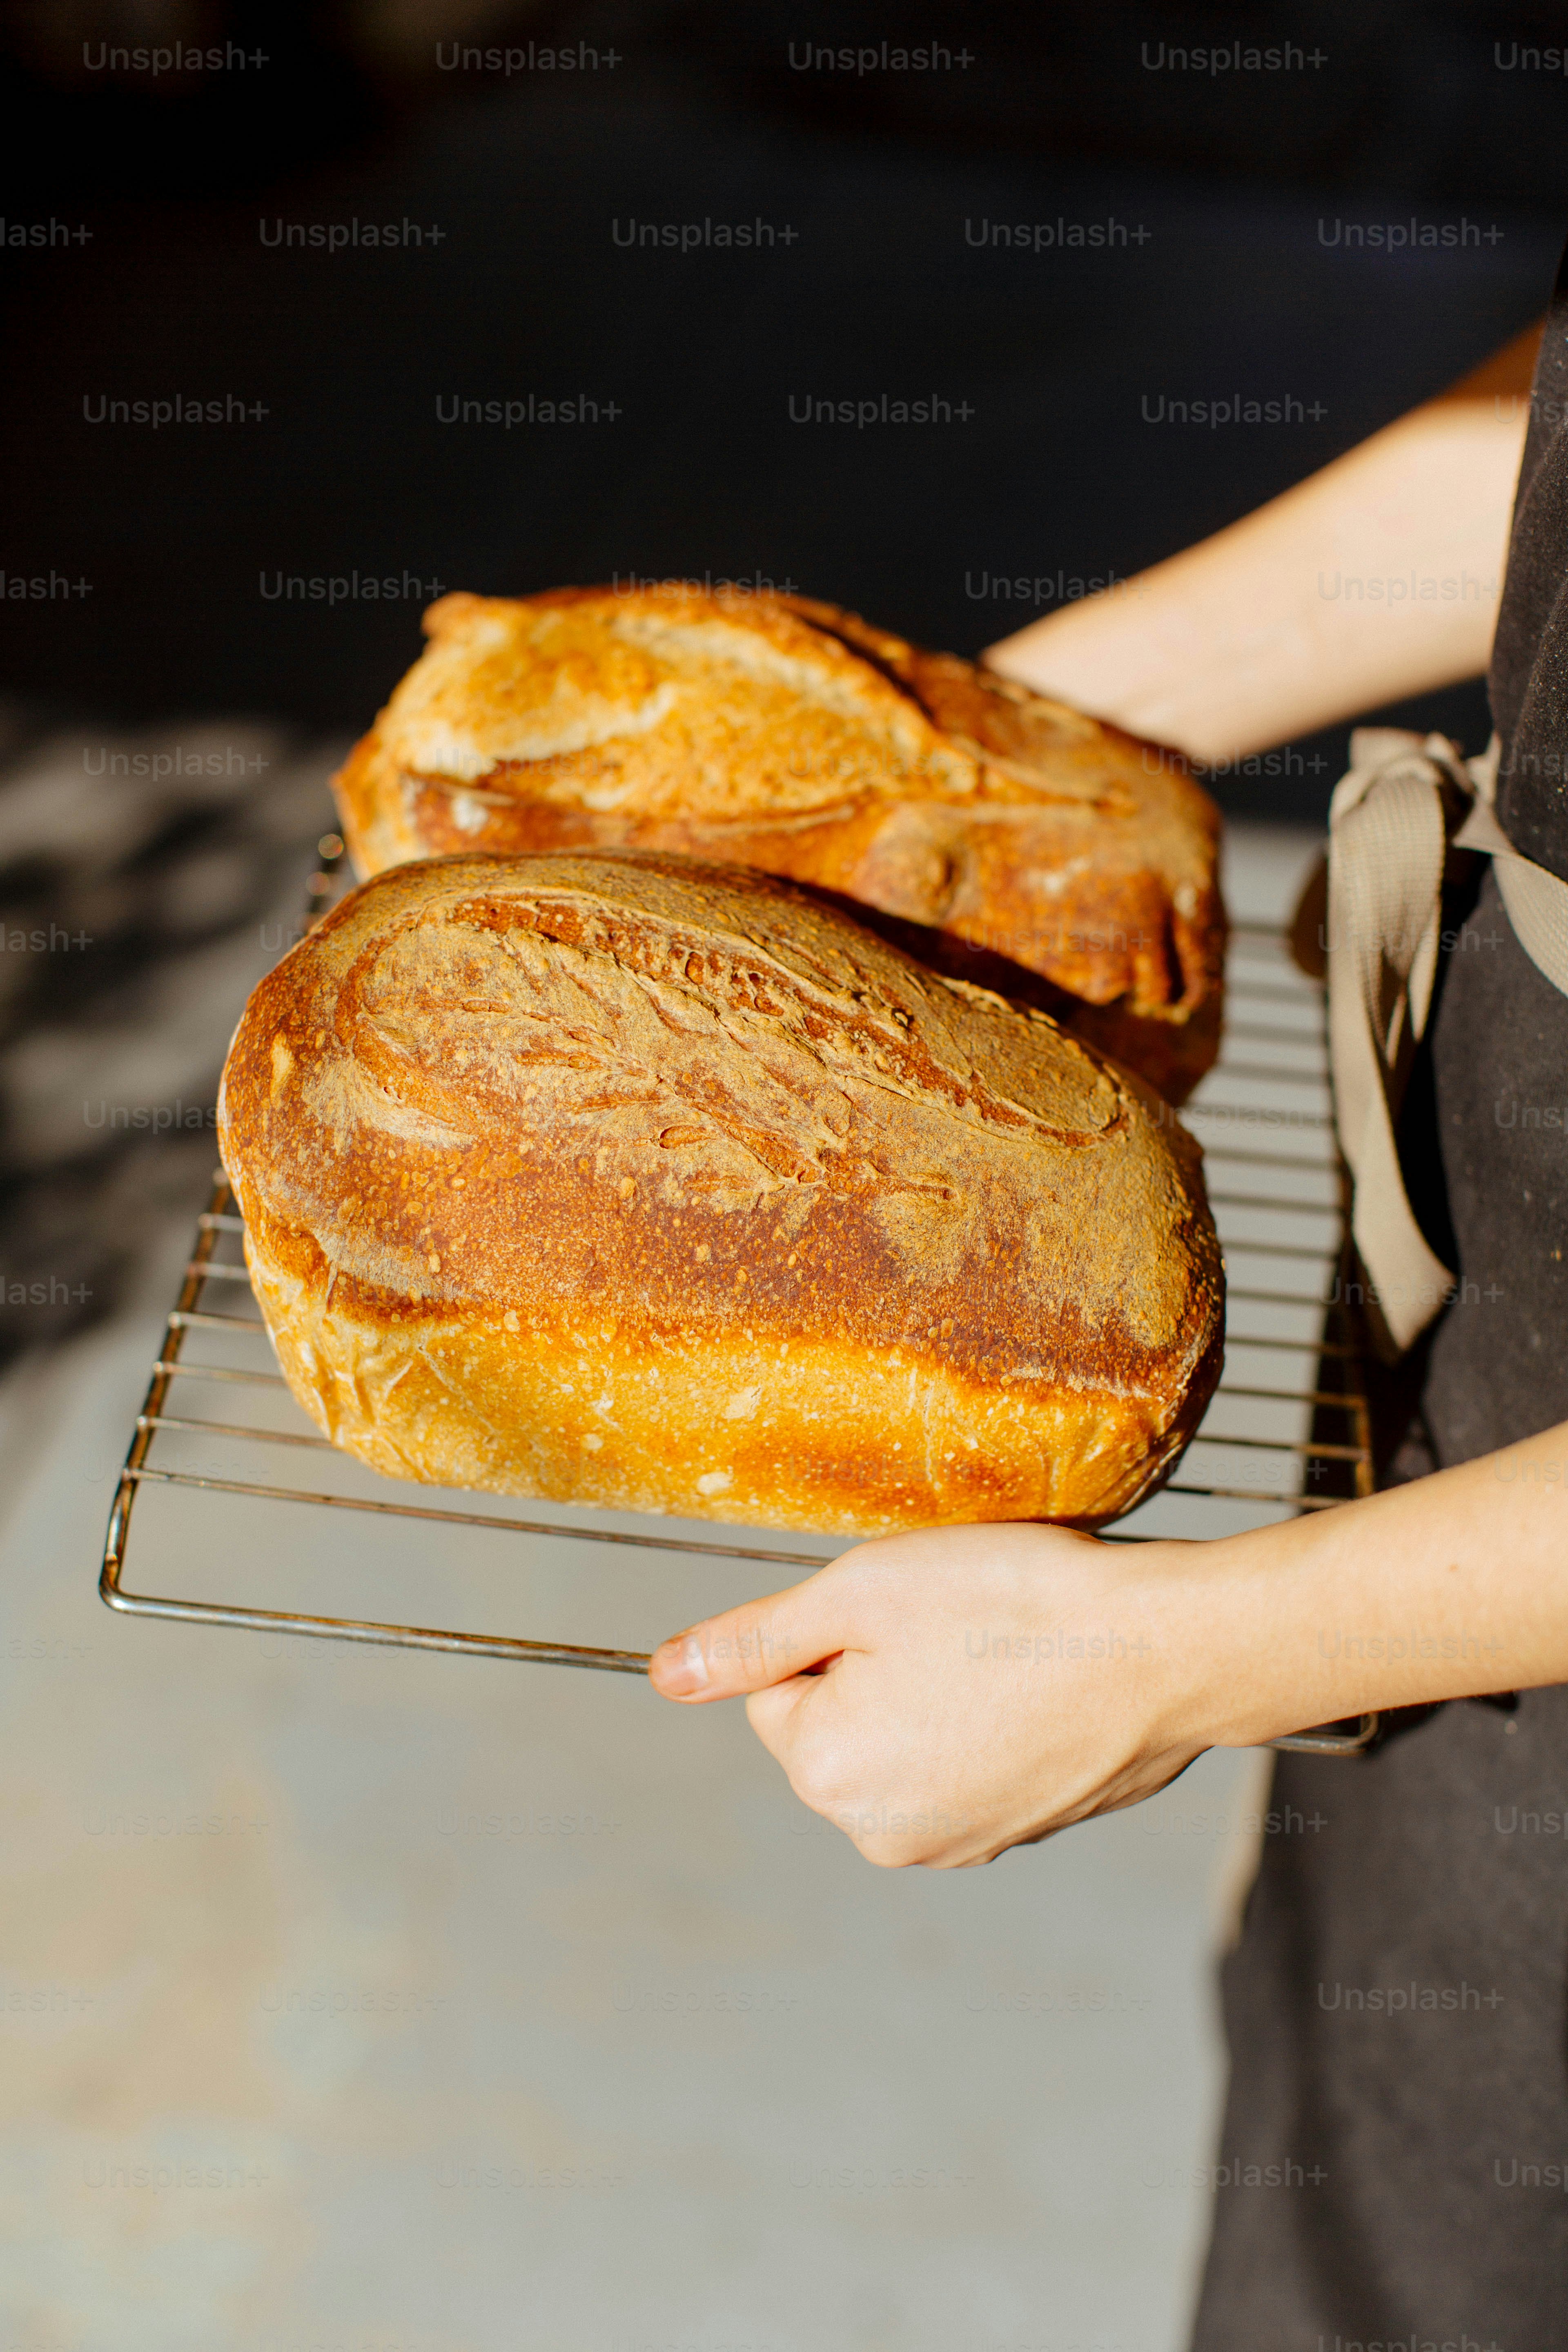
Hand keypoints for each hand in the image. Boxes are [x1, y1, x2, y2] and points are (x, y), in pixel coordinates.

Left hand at [648, 1523, 1217, 1867]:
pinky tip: (1034, 1687)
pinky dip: (987, 1724)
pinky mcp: (1015, 1834)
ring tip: (1004, 1655)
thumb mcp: (860, 1591)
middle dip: (881, 1669)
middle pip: (836, 1723)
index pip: (778, 1685)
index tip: (911, 1612)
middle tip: (961, 1628)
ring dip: (935, 1695)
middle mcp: (882, 1835)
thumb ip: (753, 1640)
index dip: (839, 1630)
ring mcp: (955, 1845)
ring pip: (902, 1740)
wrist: (1169, 1651)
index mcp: (829, 1773)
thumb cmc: (1014, 1602)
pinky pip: (963, 1766)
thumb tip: (663, 1674)